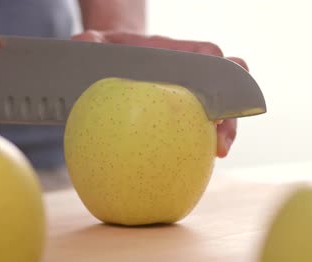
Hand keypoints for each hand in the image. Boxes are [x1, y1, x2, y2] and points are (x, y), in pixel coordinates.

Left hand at [72, 30, 245, 157]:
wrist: (113, 60)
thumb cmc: (109, 51)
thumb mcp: (96, 44)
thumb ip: (89, 43)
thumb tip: (80, 45)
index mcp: (176, 52)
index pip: (206, 54)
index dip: (219, 70)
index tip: (217, 87)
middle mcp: (190, 74)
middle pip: (224, 87)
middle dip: (231, 111)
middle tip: (222, 137)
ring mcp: (189, 98)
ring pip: (219, 113)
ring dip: (224, 132)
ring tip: (217, 153)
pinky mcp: (183, 118)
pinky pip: (197, 132)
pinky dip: (200, 148)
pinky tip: (191, 167)